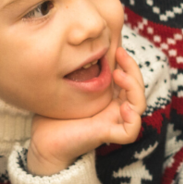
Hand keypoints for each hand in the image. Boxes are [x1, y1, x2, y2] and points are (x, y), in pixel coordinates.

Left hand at [27, 46, 145, 175]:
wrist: (43, 140)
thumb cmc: (53, 113)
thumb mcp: (68, 85)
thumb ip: (79, 69)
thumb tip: (82, 44)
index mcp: (108, 97)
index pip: (129, 78)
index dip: (128, 63)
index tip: (116, 47)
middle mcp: (114, 109)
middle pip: (137, 88)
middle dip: (133, 69)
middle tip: (120, 53)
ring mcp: (112, 121)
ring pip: (139, 106)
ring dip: (134, 87)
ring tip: (118, 75)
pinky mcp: (107, 134)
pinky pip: (131, 132)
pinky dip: (133, 120)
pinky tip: (123, 108)